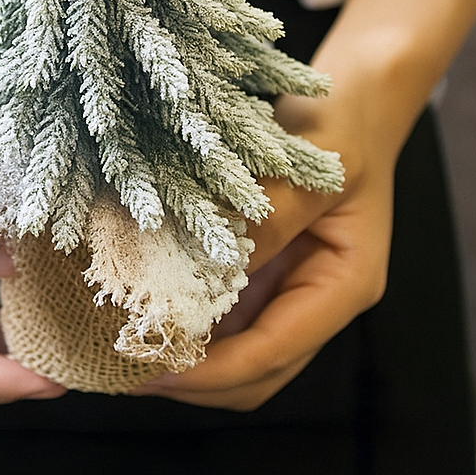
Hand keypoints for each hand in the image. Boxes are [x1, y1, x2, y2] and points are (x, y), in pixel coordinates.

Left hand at [133, 86, 394, 410]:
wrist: (354, 94)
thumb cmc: (342, 123)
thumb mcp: (307, 168)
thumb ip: (265, 217)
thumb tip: (201, 266)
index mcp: (343, 285)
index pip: (273, 353)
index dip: (212, 372)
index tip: (153, 371)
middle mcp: (316, 298)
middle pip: (255, 372)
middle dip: (193, 380)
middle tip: (123, 369)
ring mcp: (287, 286)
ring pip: (234, 350)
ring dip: (184, 356)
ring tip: (122, 348)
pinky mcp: (262, 268)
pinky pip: (221, 310)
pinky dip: (184, 317)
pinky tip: (143, 307)